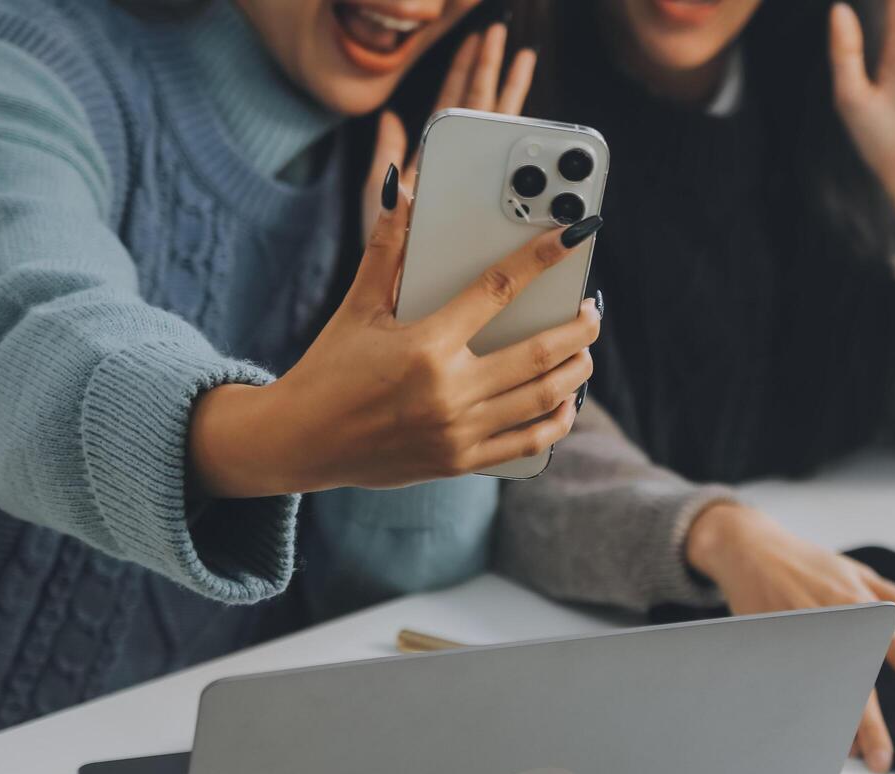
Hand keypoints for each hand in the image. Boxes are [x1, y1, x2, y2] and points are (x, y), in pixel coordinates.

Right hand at [190, 175, 602, 495]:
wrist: (301, 441)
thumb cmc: (328, 369)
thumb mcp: (356, 307)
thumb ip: (386, 251)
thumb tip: (401, 193)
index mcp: (425, 344)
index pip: (497, 289)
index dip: (541, 258)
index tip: (574, 237)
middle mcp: (448, 390)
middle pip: (539, 352)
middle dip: (579, 327)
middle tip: (593, 310)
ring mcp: (458, 431)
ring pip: (542, 398)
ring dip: (576, 372)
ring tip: (584, 351)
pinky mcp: (460, 461)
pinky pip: (527, 443)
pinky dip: (556, 421)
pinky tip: (567, 402)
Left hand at [360, 22, 536, 245]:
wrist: (399, 301)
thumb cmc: (384, 260)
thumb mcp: (377, 203)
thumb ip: (386, 159)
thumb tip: (389, 117)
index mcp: (435, 163)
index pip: (454, 106)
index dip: (467, 70)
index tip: (481, 39)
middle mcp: (461, 173)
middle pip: (483, 111)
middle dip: (494, 70)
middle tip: (504, 36)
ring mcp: (480, 191)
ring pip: (502, 136)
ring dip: (513, 96)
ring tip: (524, 60)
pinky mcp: (495, 214)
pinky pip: (515, 177)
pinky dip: (528, 152)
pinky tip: (541, 126)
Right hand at [685, 503, 894, 773]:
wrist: (750, 551)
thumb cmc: (806, 562)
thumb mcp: (857, 572)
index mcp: (861, 607)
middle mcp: (835, 625)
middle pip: (858, 684)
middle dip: (871, 727)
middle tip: (882, 759)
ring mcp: (803, 639)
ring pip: (824, 692)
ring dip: (836, 725)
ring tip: (849, 752)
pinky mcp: (776, 646)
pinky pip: (794, 687)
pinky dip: (806, 709)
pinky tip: (814, 729)